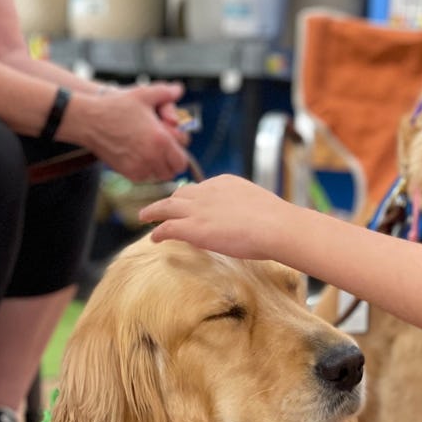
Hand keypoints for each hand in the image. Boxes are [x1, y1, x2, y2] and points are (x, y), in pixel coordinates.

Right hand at [64, 82, 189, 181]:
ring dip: (159, 167)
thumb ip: (165, 93)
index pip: (182, 161)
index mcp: (161, 140)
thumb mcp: (143, 95)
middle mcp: (152, 156)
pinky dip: (146, 171)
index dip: (180, 154)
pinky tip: (140, 156)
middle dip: (171, 161)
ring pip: (159, 176)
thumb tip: (179, 89)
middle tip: (165, 150)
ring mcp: (138, 167)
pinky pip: (144, 178)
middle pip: (172, 171)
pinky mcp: (126, 172)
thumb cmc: (116, 106)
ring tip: (153, 153)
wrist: (87, 120)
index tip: (174, 146)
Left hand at [139, 174, 285, 258]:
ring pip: (166, 207)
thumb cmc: (276, 220)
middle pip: (181, 194)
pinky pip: (166, 228)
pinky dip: (157, 232)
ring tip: (145, 217)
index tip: (192, 205)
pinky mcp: (191, 228)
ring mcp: (198, 209)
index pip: (202, 188)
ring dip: (154, 212)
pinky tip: (154, 238)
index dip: (194, 198)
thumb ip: (246, 208)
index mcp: (224, 182)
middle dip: (171, 201)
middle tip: (163, 208)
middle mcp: (207, 191)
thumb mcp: (259, 204)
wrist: (274, 226)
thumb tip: (250, 219)